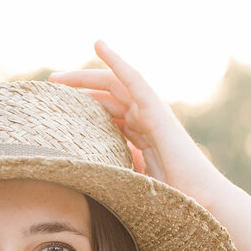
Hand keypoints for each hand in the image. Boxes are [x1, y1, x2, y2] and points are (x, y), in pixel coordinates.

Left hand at [49, 40, 223, 209]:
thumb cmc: (172, 203)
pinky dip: (117, 61)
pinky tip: (99, 45)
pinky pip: (134, 80)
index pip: (106, 113)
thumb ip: (116, 176)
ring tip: (57, 77)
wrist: (201, 204)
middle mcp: (145, 121)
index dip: (82, 107)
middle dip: (77, 88)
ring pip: (114, 85)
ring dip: (85, 77)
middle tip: (49, 85)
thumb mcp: (133, 187)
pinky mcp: (158, 111)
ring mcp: (152, 114)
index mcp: (140, 137)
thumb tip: (86, 182)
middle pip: (106, 96)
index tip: (55, 108)